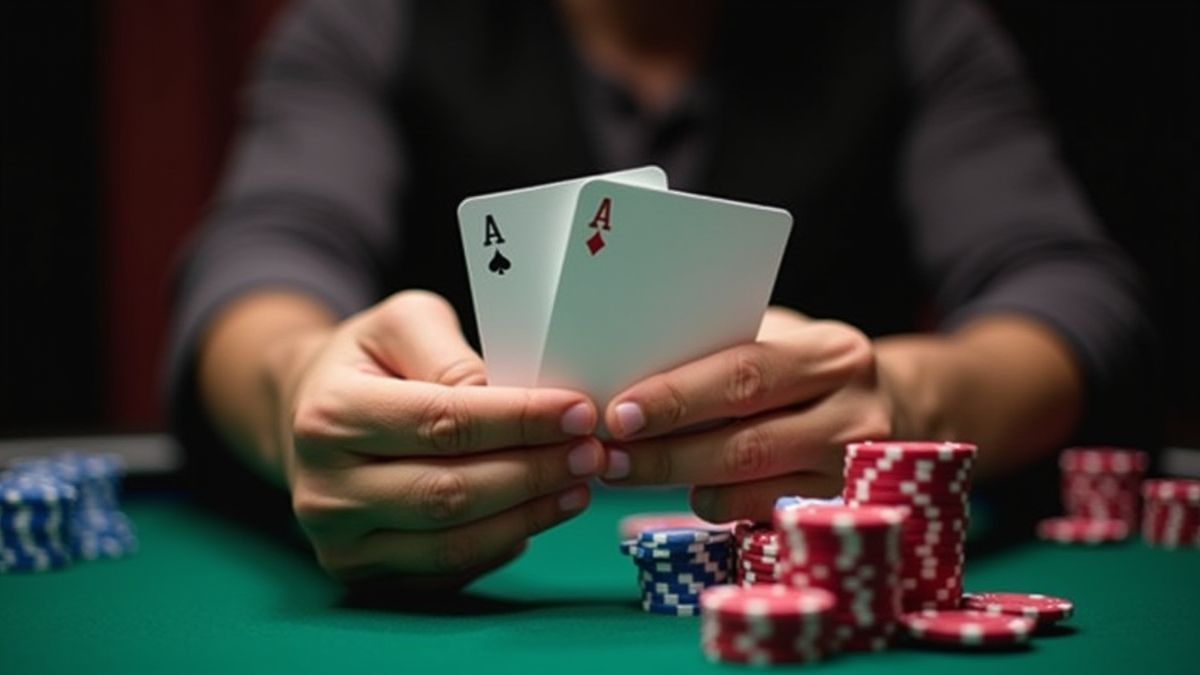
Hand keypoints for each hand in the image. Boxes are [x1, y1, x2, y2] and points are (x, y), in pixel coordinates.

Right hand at [268, 291, 602, 590]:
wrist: (309, 412)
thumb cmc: (369, 361)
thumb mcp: (402, 324)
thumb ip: (451, 353)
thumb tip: (507, 397)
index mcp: (330, 416)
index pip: (443, 423)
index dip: (519, 421)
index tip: (579, 412)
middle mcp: (324, 489)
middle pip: (450, 493)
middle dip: (534, 474)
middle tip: (591, 453)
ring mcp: (338, 542)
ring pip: (453, 544)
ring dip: (528, 517)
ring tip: (579, 486)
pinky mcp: (360, 573)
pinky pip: (447, 571)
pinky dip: (501, 545)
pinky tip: (536, 513)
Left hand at [598, 307, 892, 522]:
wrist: (888, 407)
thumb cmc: (805, 369)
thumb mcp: (779, 339)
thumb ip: (723, 353)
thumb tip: (628, 374)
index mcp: (832, 354)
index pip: (744, 376)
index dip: (676, 399)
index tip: (619, 413)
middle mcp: (853, 416)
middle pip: (742, 444)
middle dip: (663, 453)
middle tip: (607, 456)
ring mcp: (848, 474)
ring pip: (744, 488)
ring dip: (675, 483)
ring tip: (625, 470)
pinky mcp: (835, 513)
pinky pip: (754, 515)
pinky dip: (711, 503)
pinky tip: (687, 486)